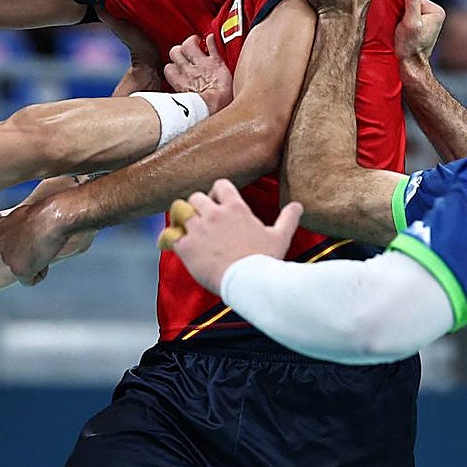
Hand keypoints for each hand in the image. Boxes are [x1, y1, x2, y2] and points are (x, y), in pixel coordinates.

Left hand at [0, 197, 71, 285]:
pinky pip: (29, 281)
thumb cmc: (42, 211)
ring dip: (33, 262)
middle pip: (12, 258)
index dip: (22, 242)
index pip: (5, 245)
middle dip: (25, 254)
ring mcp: (8, 259)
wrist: (52, 217)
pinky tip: (46, 262)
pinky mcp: (19, 270)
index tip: (32, 237)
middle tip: (40, 243)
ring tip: (45, 249)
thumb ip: (7, 220)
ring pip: (21, 269)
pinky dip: (39, 274)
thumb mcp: (19, 212)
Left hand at [162, 179, 302, 293]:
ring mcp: (198, 229)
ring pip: (179, 210)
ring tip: (185, 229)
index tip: (218, 203)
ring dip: (181, 219)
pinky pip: (169, 234)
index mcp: (236, 208)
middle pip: (196, 196)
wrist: (250, 282)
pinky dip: (168, 238)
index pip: (221, 184)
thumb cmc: (266, 260)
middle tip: (201, 220)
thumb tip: (298, 205)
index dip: (217, 192)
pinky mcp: (187, 246)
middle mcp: (214, 214)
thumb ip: (288, 218)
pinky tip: (171, 245)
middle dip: (196, 206)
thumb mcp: (280, 237)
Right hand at [165, 34, 232, 114]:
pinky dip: (212, 40)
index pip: (168, 68)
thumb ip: (183, 100)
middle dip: (180, 50)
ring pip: (188, 44)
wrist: (217, 108)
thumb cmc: (205, 112)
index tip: (178, 68)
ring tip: (197, 43)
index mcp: (180, 83)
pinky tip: (212, 40)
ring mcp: (202, 64)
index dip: (173, 67)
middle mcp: (188, 71)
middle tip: (187, 54)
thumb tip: (182, 104)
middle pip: (175, 52)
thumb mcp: (187, 107)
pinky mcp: (216, 61)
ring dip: (192, 41)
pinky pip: (211, 44)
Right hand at [394, 0, 445, 68]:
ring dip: (400, 16)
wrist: (410, 67)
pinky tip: (401, 31)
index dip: (402, 4)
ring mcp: (429, 21)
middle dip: (401, 10)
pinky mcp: (421, 27)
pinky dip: (402, 21)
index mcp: (436, 11)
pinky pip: (409, 17)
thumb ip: (411, 1)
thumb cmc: (410, 46)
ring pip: (408, 10)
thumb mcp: (409, 21)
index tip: (398, 18)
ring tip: (400, 29)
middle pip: (411, 2)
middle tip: (398, 24)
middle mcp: (435, 14)